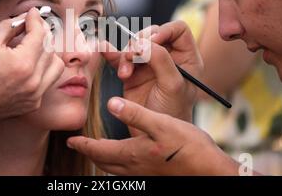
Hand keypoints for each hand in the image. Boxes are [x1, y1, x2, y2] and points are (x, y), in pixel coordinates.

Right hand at [0, 7, 64, 123]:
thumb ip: (11, 25)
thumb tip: (26, 17)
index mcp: (22, 64)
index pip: (40, 35)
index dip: (36, 20)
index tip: (32, 13)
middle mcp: (33, 81)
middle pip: (50, 49)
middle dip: (43, 33)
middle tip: (33, 25)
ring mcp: (35, 95)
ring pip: (56, 66)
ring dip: (48, 53)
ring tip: (34, 46)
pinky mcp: (33, 103)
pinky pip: (48, 81)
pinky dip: (43, 70)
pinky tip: (30, 64)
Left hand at [67, 97, 240, 174]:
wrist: (210, 170)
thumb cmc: (188, 146)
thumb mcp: (161, 124)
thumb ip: (135, 114)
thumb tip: (111, 104)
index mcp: (132, 153)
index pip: (99, 150)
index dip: (82, 144)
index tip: (70, 140)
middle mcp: (135, 167)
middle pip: (103, 163)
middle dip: (89, 153)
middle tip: (79, 145)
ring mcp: (145, 174)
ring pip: (114, 170)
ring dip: (102, 159)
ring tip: (98, 150)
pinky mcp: (154, 175)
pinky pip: (127, 172)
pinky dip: (117, 164)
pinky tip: (125, 158)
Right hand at [101, 21, 202, 122]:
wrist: (153, 135)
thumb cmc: (172, 112)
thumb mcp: (173, 85)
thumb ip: (162, 60)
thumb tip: (143, 43)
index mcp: (186, 57)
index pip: (178, 29)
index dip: (164, 31)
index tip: (152, 43)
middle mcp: (167, 56)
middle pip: (152, 34)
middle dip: (140, 43)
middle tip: (133, 57)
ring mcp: (148, 63)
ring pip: (134, 45)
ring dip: (126, 55)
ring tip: (124, 74)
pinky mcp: (131, 71)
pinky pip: (119, 56)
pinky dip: (112, 53)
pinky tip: (105, 51)